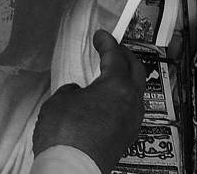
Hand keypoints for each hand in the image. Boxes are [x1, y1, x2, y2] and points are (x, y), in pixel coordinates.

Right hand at [32, 30, 145, 171]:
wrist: (71, 169)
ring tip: (111, 75)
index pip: (116, 56)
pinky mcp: (127, 137)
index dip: (107, 43)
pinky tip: (108, 101)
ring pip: (136, 92)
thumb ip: (72, 90)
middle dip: (125, 57)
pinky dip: (122, 98)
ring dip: (126, 79)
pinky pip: (130, 110)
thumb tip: (78, 92)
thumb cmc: (65, 134)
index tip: (101, 36)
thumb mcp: (60, 101)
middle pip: (136, 70)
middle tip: (113, 50)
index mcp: (117, 86)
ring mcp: (132, 121)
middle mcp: (132, 102)